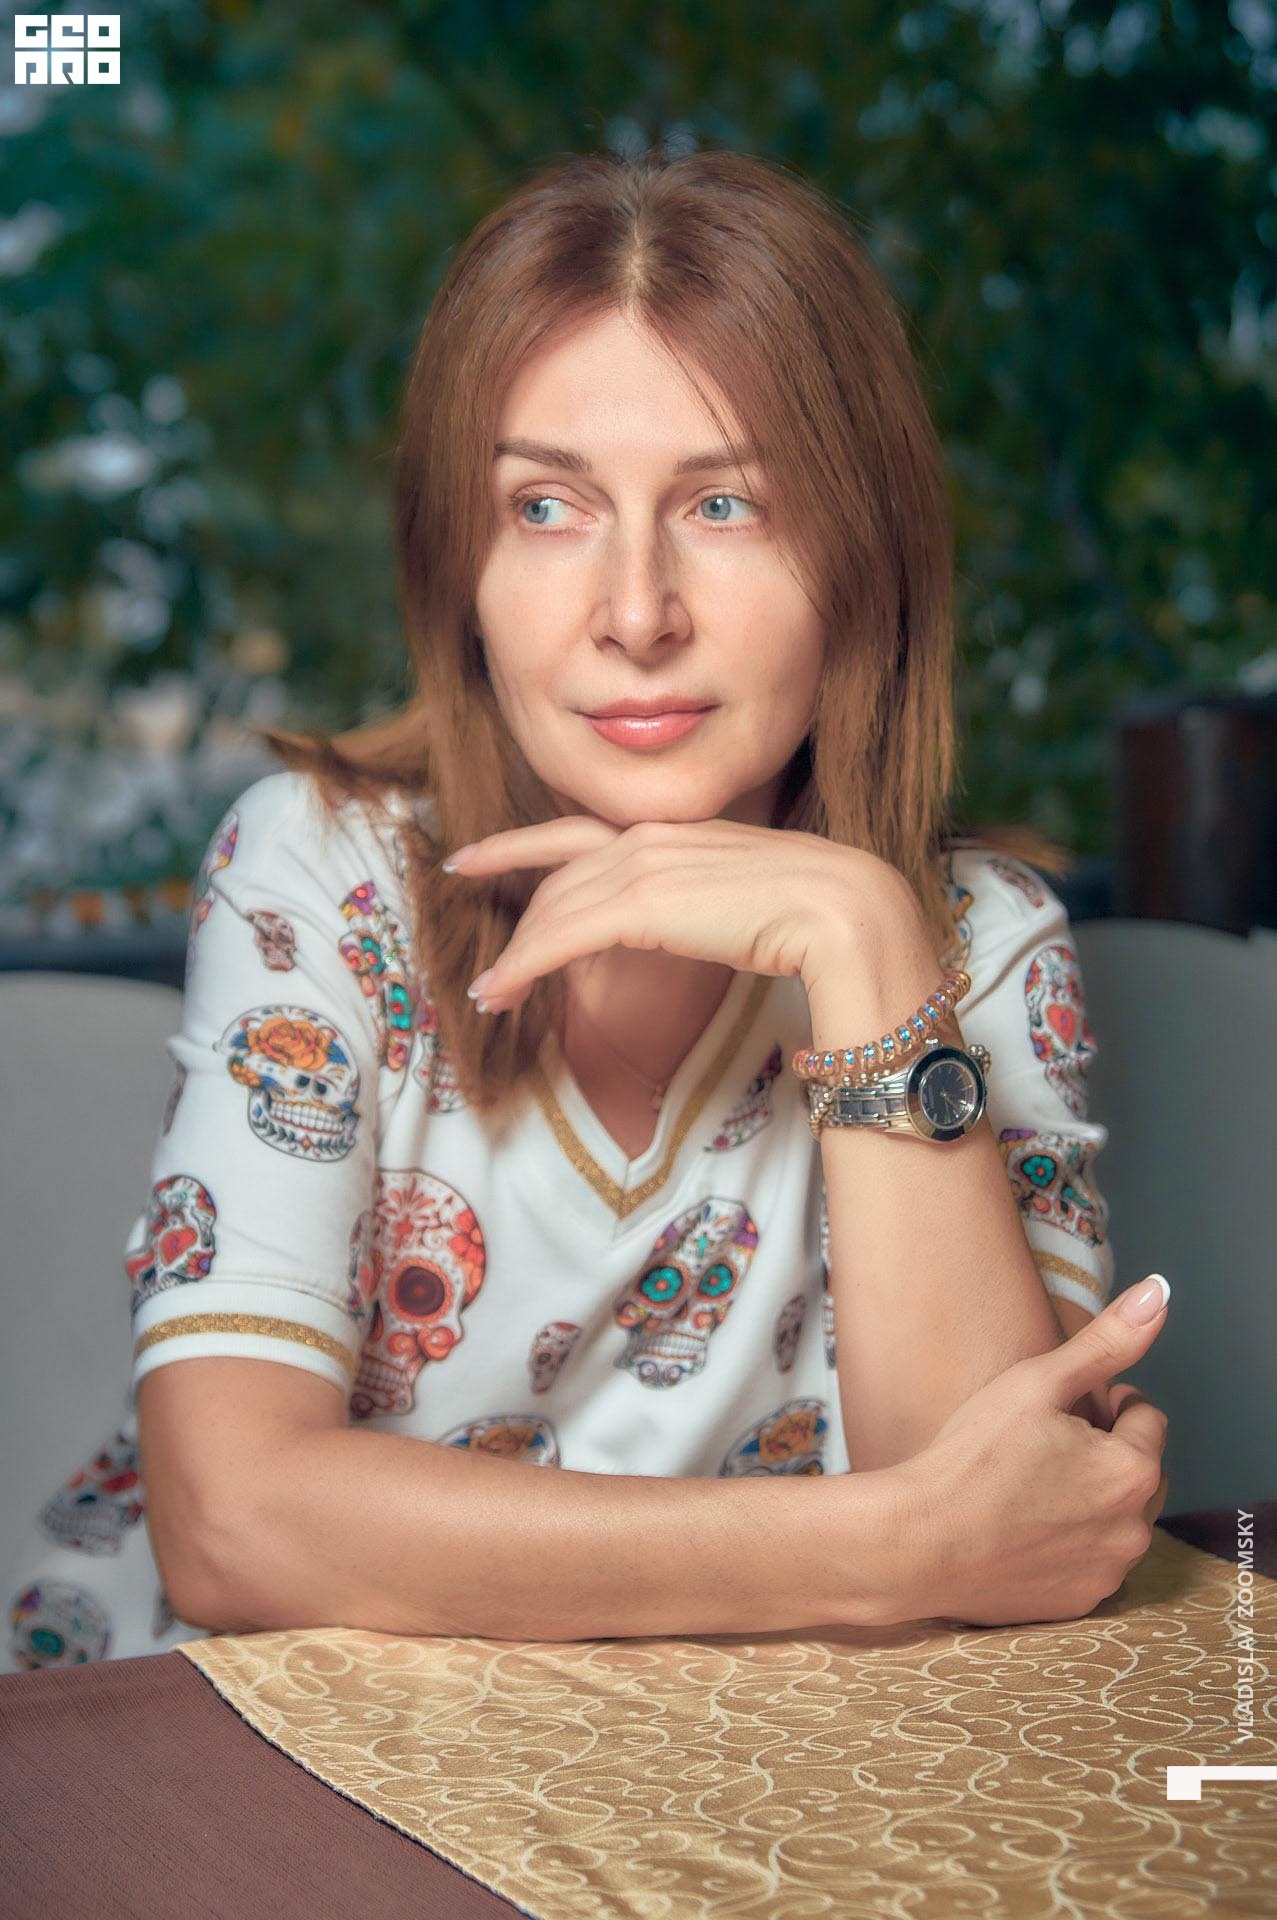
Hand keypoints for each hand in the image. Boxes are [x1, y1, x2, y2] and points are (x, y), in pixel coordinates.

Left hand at [441, 816, 900, 1011]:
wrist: (844, 911)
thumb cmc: (817, 912)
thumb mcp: (745, 896)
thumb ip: (706, 899)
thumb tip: (696, 923)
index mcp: (675, 831)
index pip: (577, 832)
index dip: (518, 844)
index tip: (472, 856)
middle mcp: (648, 840)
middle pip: (557, 878)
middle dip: (512, 915)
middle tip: (485, 962)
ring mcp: (641, 868)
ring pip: (553, 911)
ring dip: (515, 956)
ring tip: (487, 995)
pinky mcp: (638, 907)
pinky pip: (559, 938)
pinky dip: (521, 965)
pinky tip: (498, 992)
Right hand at [872, 1275, 1171, 1627]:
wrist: (917, 1543)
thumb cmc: (971, 1457)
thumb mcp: (1036, 1382)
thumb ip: (1106, 1341)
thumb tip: (1158, 1293)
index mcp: (1131, 1468)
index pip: (1145, 1417)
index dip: (1105, 1402)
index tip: (1059, 1408)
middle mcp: (1133, 1527)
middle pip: (1139, 1469)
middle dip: (1106, 1451)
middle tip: (1043, 1443)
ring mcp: (1107, 1571)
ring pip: (1117, 1516)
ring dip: (1092, 1497)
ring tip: (1030, 1484)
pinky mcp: (1078, 1602)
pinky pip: (1091, 1559)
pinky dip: (1070, 1541)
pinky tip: (1022, 1525)